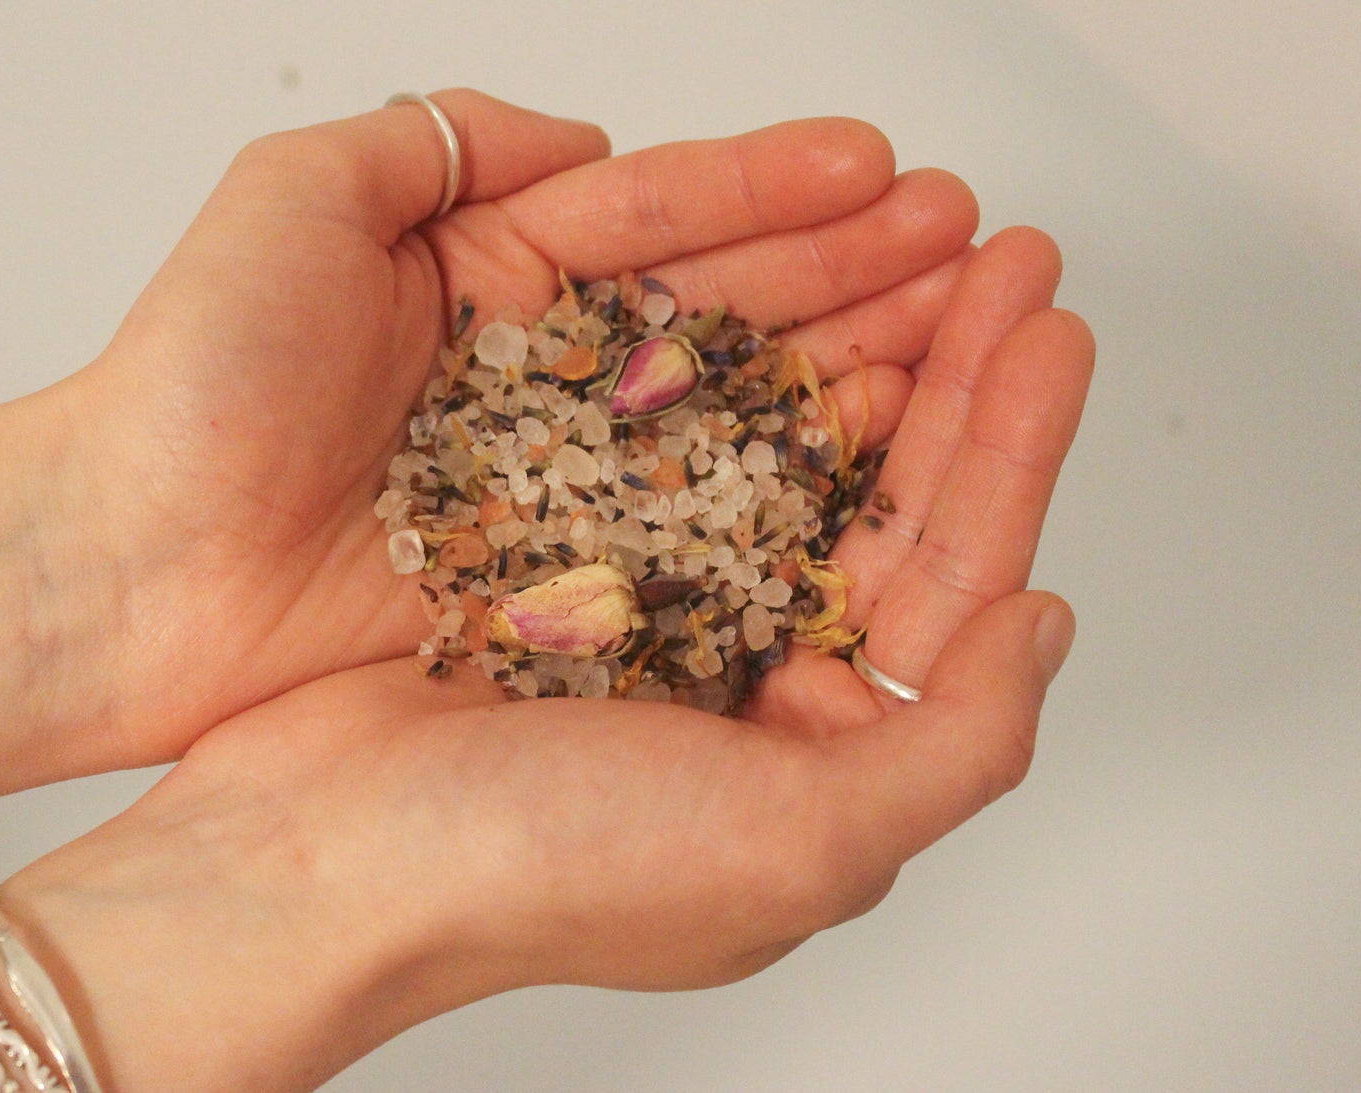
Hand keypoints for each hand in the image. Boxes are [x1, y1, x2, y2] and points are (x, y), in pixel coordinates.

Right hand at [0, 238, 1091, 1089]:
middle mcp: (748, 672)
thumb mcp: (801, 845)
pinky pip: (667, 434)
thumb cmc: (543, 874)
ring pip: (784, 450)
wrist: (313, 849)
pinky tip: (763, 299)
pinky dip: (721, 365)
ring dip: (853, 347)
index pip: (953, 578)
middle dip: (955, 371)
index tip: (1047, 333)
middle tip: (1001, 255)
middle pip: (882, 495)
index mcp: (819, 749)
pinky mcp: (562, 547)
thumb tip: (1044, 622)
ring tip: (908, 247)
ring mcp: (653, 604)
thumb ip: (955, 742)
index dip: (1013, 450)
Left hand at [46, 89, 982, 765]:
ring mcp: (556, 484)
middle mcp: (537, 377)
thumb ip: (441, 141)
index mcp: (483, 272)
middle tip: (971, 244)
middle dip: (850, 271)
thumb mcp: (298, 195)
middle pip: (723, 308)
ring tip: (963, 326)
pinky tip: (877, 453)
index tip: (882, 169)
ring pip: (729, 414)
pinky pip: (692, 528)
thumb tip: (582, 139)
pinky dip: (786, 493)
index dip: (774, 188)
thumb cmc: (187, 381)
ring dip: (848, 367)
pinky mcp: (558, 583)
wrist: (127, 569)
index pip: (660, 215)